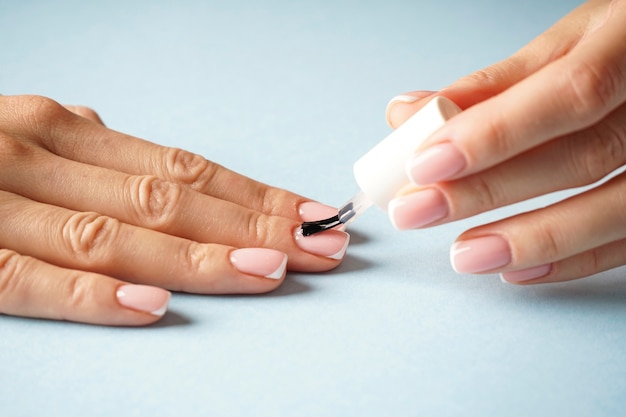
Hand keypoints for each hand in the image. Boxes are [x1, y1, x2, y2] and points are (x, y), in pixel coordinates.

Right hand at [0, 95, 348, 324]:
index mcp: (65, 130)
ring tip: (271, 270)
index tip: (314, 216)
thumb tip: (158, 172)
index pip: (185, 167)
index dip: (255, 194)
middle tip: (323, 247)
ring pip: (117, 233)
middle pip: (171, 197)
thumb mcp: (31, 139)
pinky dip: (91, 294)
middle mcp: (38, 154)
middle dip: (255, 224)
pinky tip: (153, 305)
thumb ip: (91, 158)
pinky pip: (27, 279)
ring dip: (201, 256)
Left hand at [385, 0, 625, 283]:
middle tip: (418, 210)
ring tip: (465, 254)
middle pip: (580, 158)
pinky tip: (517, 269)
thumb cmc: (614, 50)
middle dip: (488, 191)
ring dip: (530, 240)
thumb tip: (408, 116)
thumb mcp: (562, 45)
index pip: (568, 92)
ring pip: (613, 209)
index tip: (425, 164)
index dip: (494, 134)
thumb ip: (490, 85)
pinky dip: (573, 260)